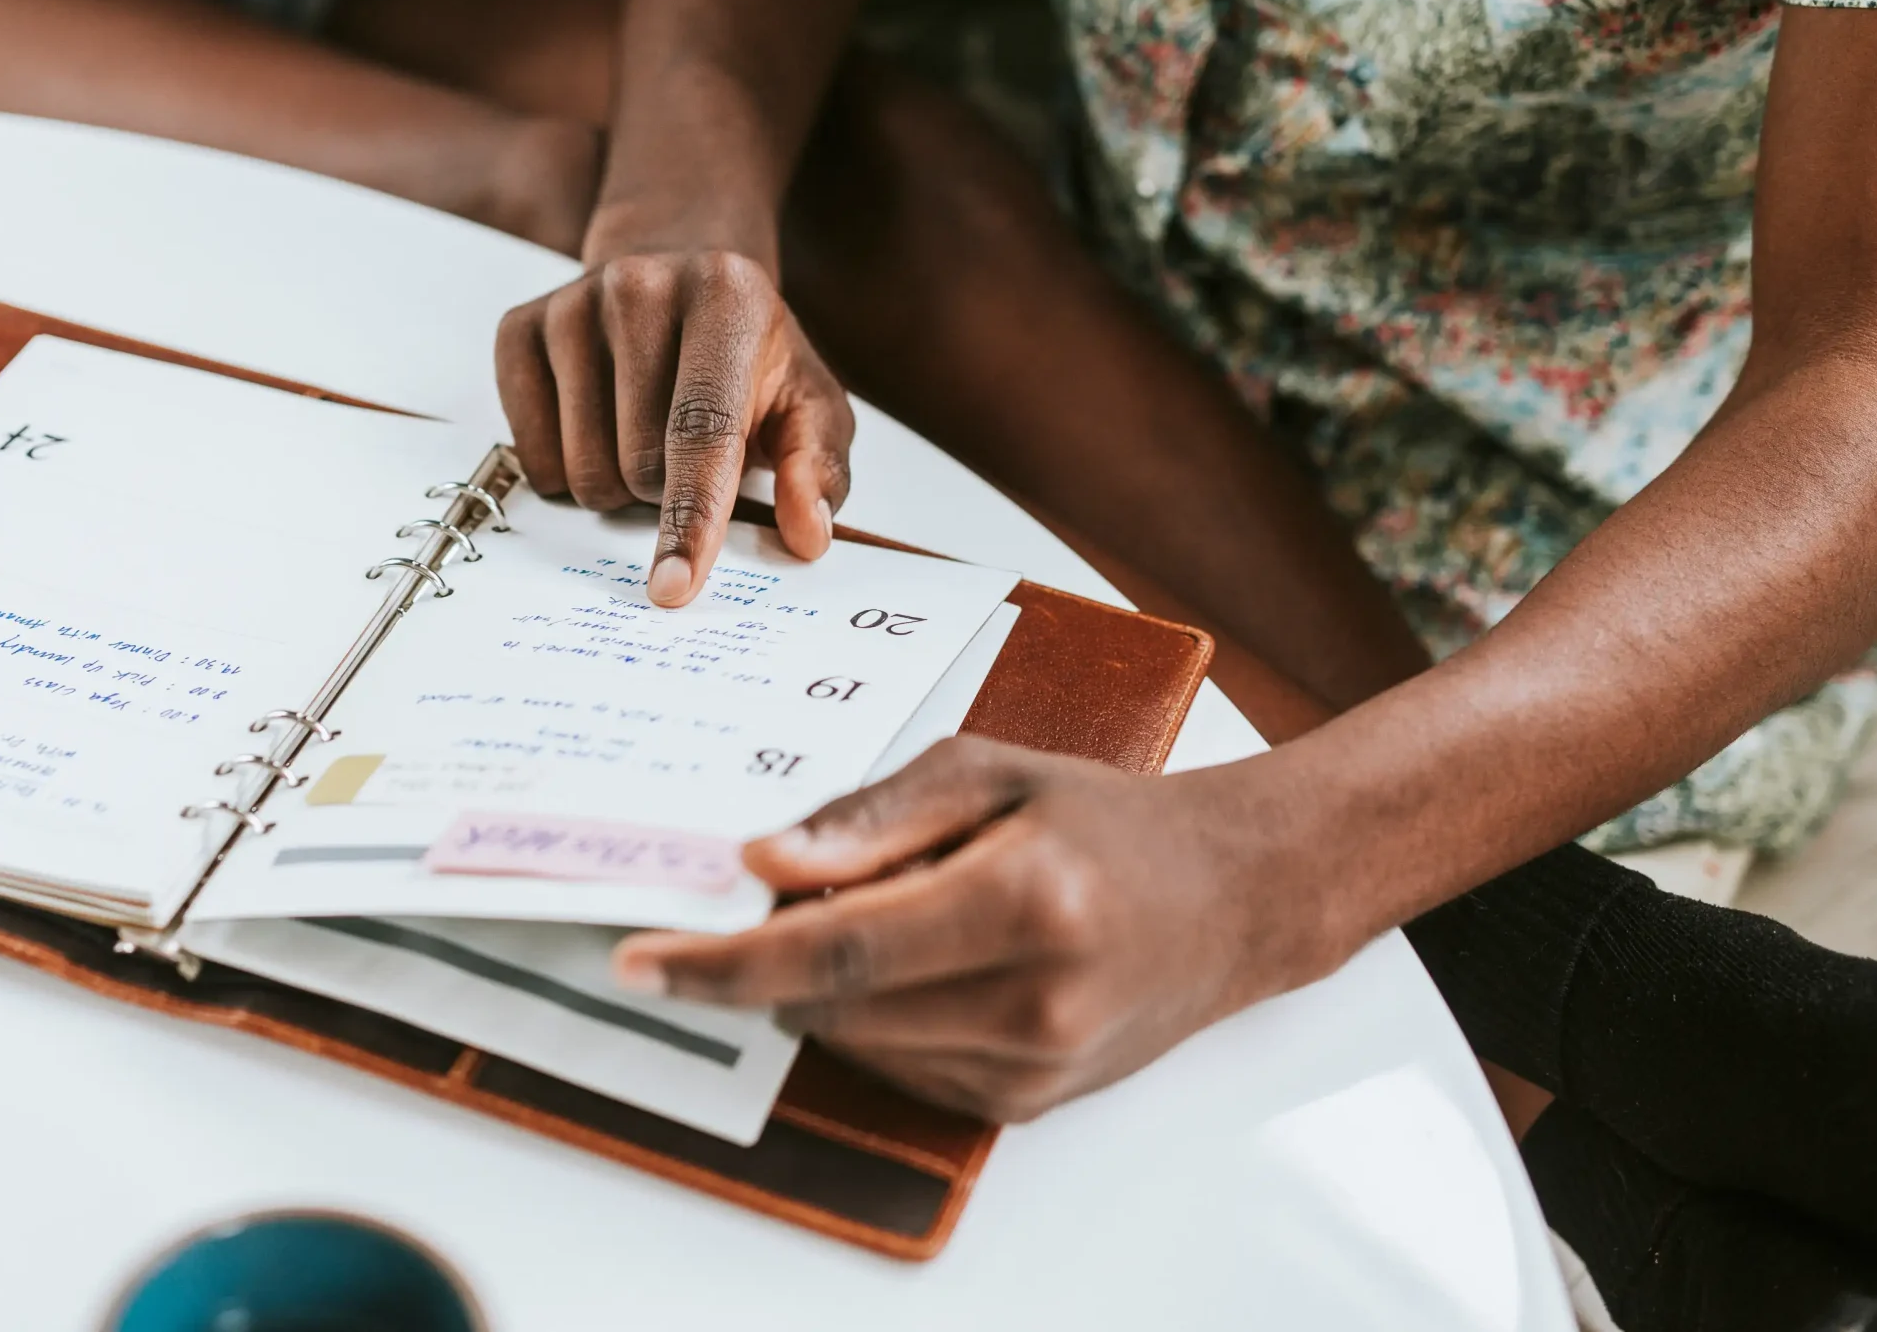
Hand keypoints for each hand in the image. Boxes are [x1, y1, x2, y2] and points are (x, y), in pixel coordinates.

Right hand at [494, 250, 854, 606]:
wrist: (677, 273)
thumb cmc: (748, 357)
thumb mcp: (807, 402)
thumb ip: (817, 467)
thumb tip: (806, 534)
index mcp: (724, 294)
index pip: (702, 430)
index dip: (691, 517)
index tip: (674, 587)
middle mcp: (639, 286)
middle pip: (639, 463)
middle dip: (665, 493)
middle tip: (686, 453)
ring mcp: (572, 304)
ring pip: (582, 469)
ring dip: (617, 484)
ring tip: (643, 433)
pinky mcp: (518, 329)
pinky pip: (532, 456)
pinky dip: (566, 468)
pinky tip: (596, 423)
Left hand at [610, 737, 1328, 1121]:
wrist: (1232, 899)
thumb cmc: (1109, 822)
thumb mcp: (990, 771)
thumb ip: (870, 819)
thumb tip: (763, 864)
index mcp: (1023, 900)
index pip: (834, 950)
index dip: (724, 962)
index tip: (643, 959)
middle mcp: (1032, 1002)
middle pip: (830, 1005)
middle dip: (777, 954)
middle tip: (791, 887)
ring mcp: (1032, 1068)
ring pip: (855, 1043)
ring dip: (831, 987)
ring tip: (902, 911)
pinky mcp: (1025, 1105)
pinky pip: (898, 1069)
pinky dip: (880, 1018)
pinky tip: (935, 960)